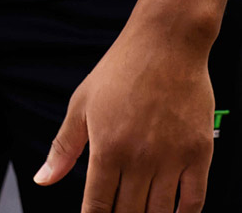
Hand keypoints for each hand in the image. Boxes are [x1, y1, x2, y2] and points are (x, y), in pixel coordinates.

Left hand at [34, 21, 215, 211]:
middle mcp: (139, 159)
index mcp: (106, 148)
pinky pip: (194, 201)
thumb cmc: (118, 72)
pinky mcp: (199, 154)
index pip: (98, 206)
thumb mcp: (81, 105)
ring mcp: (172, 158)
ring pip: (159, 212)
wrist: (166, 45)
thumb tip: (42, 180)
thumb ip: (63, 148)